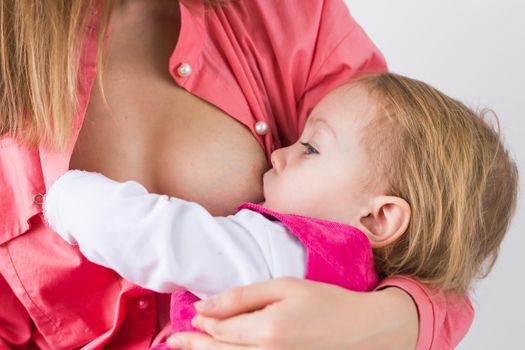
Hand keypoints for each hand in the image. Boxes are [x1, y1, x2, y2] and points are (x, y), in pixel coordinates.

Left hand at [167, 277, 417, 349]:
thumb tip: (205, 307)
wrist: (365, 330)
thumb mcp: (286, 287)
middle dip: (194, 345)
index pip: (222, 329)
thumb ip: (243, 297)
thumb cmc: (327, 302)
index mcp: (268, 330)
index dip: (202, 323)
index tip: (189, 317)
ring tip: (186, 348)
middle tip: (173, 341)